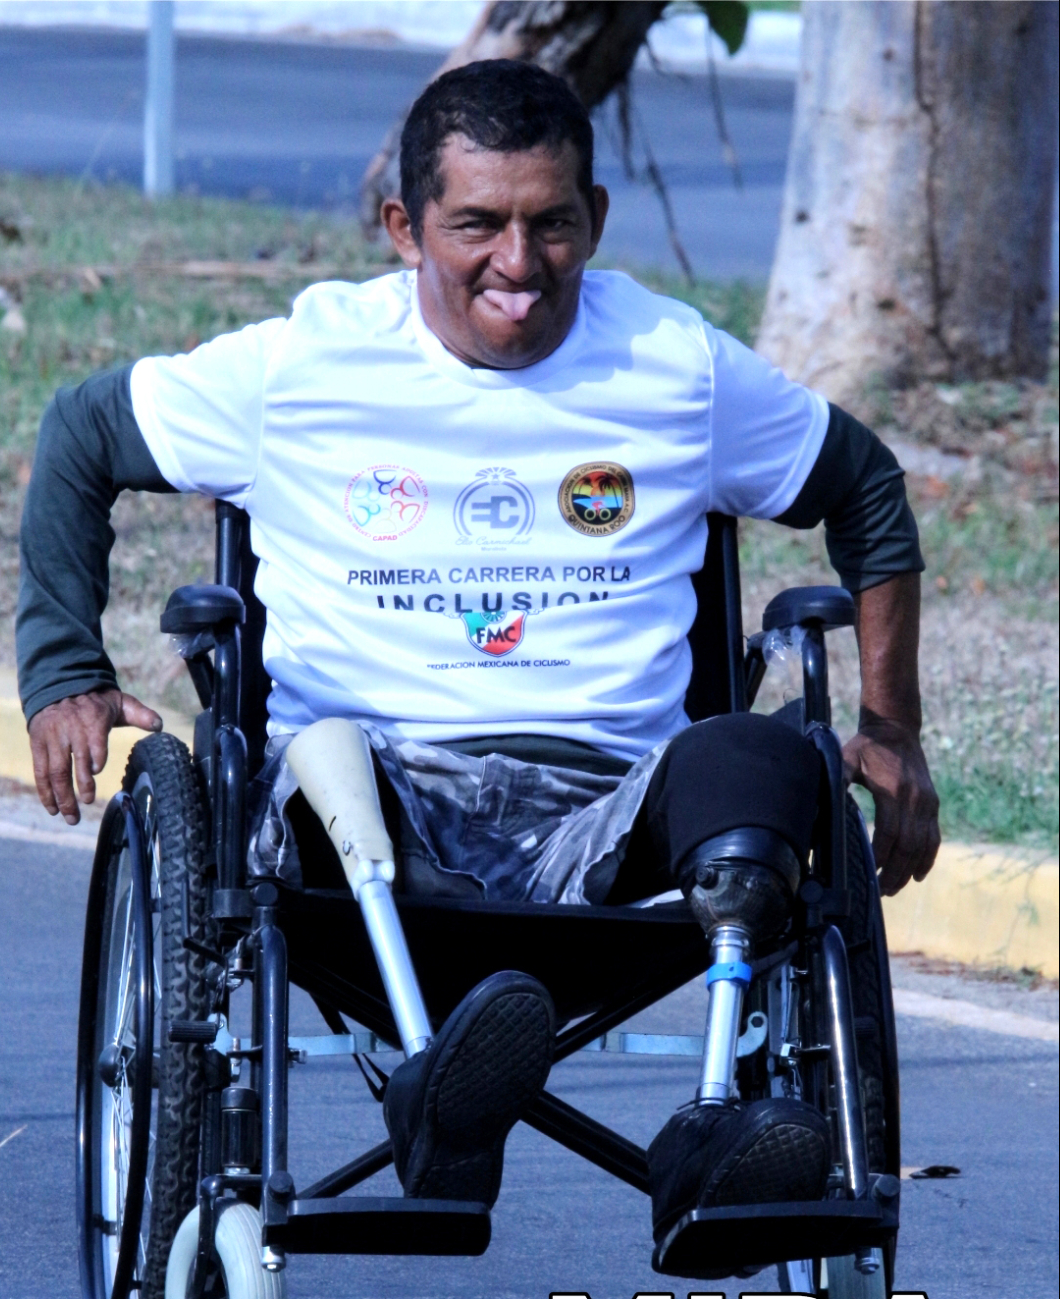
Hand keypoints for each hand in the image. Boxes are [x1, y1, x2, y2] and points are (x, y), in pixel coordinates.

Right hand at [28, 689, 161, 824]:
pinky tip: (53, 809)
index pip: (94, 739)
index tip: (97, 770)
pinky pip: (40, 770)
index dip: (95, 755)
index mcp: (92, 718)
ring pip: (55, 770)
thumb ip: (140, 714)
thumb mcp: (120, 702)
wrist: (60, 686)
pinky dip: (44, 791)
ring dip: (61, 796)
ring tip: (71, 816)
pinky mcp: (38, 744)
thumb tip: (160, 726)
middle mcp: (70, 729)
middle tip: (88, 804)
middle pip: (73, 760)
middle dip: (80, 785)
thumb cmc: (96, 701)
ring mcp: (52, 738)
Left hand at [843, 718, 939, 895]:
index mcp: (893, 791)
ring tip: (894, 888)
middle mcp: (915, 800)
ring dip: (910, 870)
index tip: (870, 871)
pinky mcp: (932, 805)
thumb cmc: (867, 746)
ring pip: (923, 846)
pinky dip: (928, 858)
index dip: (881, 855)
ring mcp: (927, 804)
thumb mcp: (848, 758)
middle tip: (881, 890)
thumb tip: (820, 802)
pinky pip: (934, 838)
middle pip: (908, 845)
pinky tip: (918, 875)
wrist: (896, 730)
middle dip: (895, 871)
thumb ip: (838, 778)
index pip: (889, 833)